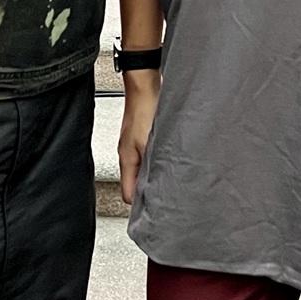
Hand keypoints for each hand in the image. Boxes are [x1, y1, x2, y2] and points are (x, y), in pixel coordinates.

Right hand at [118, 70, 159, 206]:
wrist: (145, 84)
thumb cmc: (143, 110)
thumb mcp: (148, 144)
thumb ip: (151, 167)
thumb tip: (155, 188)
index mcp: (127, 161)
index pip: (129, 195)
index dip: (141, 207)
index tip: (155, 215)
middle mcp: (130, 156)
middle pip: (137, 185)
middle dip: (151, 194)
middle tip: (168, 203)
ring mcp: (138, 146)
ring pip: (146, 171)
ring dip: (157, 178)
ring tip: (172, 184)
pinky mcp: (146, 137)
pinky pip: (152, 157)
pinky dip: (160, 163)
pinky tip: (173, 162)